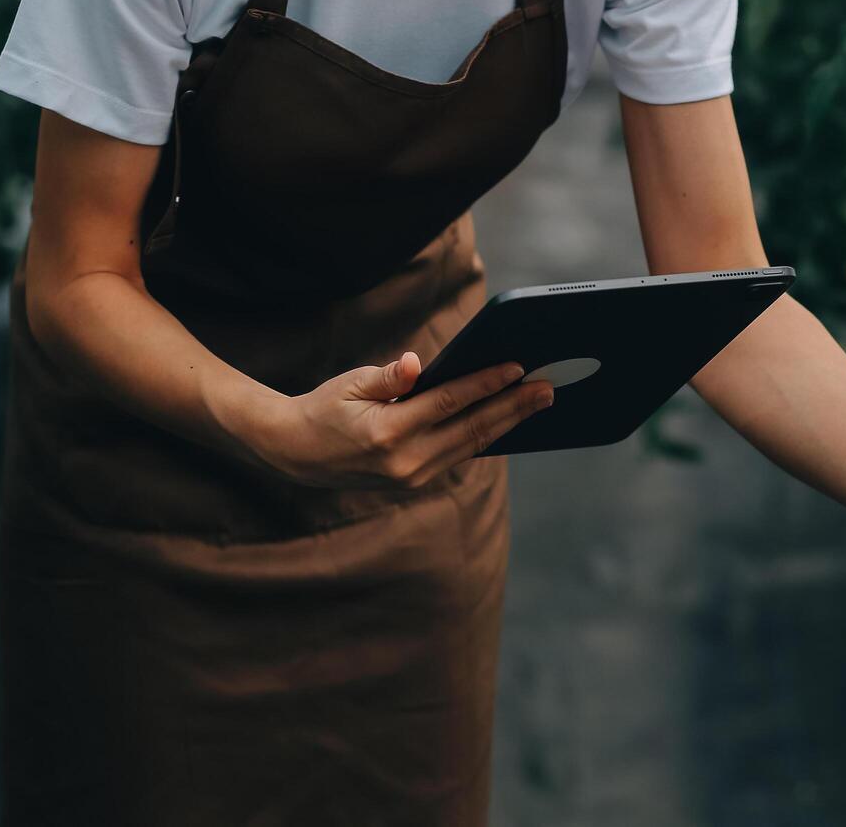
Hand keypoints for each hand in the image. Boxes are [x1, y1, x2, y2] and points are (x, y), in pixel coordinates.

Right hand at [243, 352, 552, 489]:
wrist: (296, 453)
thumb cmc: (324, 407)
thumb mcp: (351, 383)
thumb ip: (389, 376)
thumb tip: (418, 364)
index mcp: (387, 433)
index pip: (449, 403)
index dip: (486, 384)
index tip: (518, 367)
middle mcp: (405, 461)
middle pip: (472, 429)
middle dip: (514, 407)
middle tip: (549, 388)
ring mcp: (412, 477)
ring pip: (471, 446)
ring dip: (508, 422)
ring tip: (537, 401)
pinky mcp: (415, 481)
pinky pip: (458, 455)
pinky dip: (485, 436)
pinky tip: (508, 419)